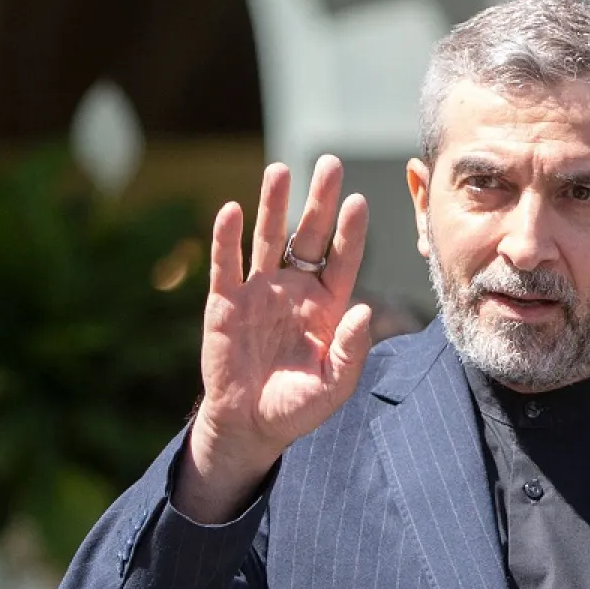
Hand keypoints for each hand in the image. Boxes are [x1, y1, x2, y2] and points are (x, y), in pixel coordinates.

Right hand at [175, 155, 371, 522]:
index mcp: (327, 305)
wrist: (249, 425)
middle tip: (329, 163)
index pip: (343, 259)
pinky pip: (226, 265)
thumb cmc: (297, 406)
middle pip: (308, 236)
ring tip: (278, 170)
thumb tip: (364, 311)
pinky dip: (227, 239)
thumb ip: (350, 351)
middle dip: (318, 201)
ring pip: (268, 239)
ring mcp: (259, 292)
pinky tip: (231, 210)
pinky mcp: (225, 302)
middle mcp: (295, 289)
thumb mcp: (334, 386)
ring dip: (272, 205)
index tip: (358, 201)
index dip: (350, 232)